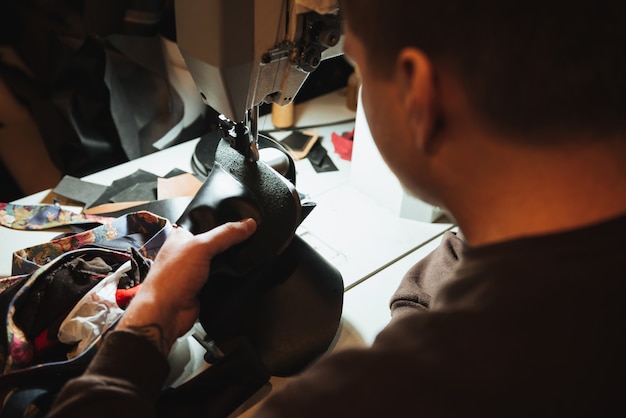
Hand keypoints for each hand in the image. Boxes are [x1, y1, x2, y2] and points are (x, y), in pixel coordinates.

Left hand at [117, 218, 256, 354]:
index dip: (224, 221)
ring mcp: (195, 272)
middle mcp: (187, 253)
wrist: (166, 314)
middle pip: (216, 243)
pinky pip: (222, 278)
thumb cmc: (169, 280)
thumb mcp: (200, 247)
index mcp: (181, 237)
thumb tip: (247, 224)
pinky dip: (230, 278)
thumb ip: (225, 234)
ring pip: (220, 262)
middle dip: (230, 244)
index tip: (244, 221)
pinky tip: (238, 275)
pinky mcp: (203, 288)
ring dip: (230, 263)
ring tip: (245, 256)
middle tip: (248, 238)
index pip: (206, 223)